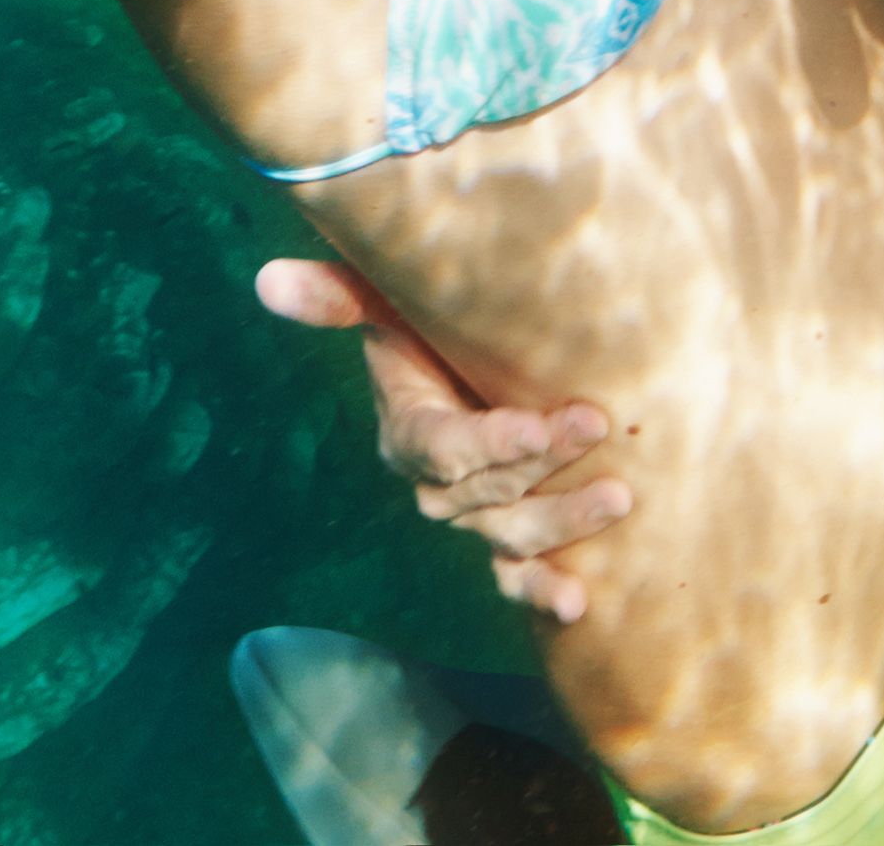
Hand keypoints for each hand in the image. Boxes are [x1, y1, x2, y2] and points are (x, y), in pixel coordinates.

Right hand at [252, 257, 632, 623]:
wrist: (487, 364)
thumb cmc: (439, 327)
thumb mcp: (392, 302)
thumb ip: (339, 296)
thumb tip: (266, 281)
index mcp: (409, 429)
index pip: (443, 447)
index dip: (488, 442)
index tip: (534, 424)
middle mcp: (436, 486)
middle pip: (486, 490)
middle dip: (544, 461)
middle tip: (596, 425)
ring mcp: (473, 520)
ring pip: (512, 534)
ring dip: (562, 524)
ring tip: (617, 499)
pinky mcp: (507, 542)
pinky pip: (516, 577)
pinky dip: (543, 593)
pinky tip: (574, 603)